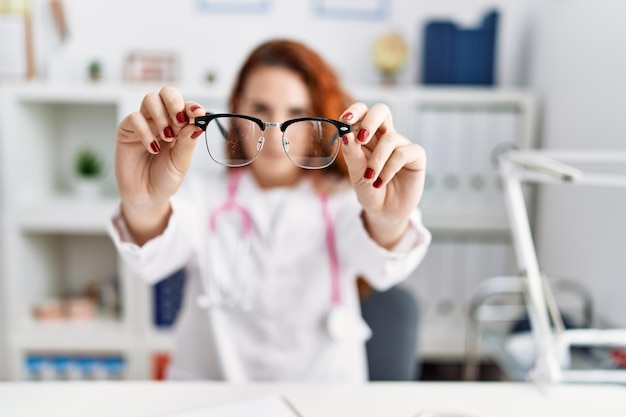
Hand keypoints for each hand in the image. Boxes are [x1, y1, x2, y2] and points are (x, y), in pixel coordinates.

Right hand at [115, 86, 204, 242]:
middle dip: (174, 102)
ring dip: (161, 116)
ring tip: (167, 137)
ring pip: (150, 99)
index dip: (191, 106)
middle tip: (179, 121)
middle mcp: (161, 119)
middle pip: (166, 93)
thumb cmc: (165, 178)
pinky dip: (146, 132)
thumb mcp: (181, 162)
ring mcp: (144, 123)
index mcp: (179, 125)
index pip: (185, 106)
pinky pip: (135, 118)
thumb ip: (187, 142)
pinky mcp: (127, 130)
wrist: (146, 196)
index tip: (197, 113)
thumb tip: (197, 124)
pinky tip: (153, 148)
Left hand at [339, 102, 425, 247]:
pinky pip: (402, 153)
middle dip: (370, 121)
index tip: (344, 121)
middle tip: (360, 139)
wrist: (384, 212)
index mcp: (367, 136)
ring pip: (389, 138)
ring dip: (376, 160)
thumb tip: (346, 134)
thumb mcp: (356, 174)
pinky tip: (381, 181)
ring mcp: (402, 145)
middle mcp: (385, 136)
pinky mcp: (416, 156)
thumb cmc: (369, 190)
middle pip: (381, 111)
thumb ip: (352, 154)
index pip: (363, 112)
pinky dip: (389, 168)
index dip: (355, 111)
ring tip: (370, 178)